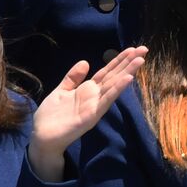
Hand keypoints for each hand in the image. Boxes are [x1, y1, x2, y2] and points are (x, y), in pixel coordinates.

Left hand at [30, 47, 147, 180]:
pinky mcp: (91, 116)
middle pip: (114, 76)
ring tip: (140, 61)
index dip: (119, 60)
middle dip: (129, 63)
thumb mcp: (61, 91)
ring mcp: (95, 106)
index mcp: (88, 90)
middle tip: (144, 49)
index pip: (107, 72)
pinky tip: (127, 79)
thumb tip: (85, 62)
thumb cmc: (51, 117)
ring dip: (127, 73)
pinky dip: (117, 90)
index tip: (132, 49)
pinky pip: (106, 101)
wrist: (42, 137)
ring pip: (114, 86)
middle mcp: (95, 97)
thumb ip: (73, 78)